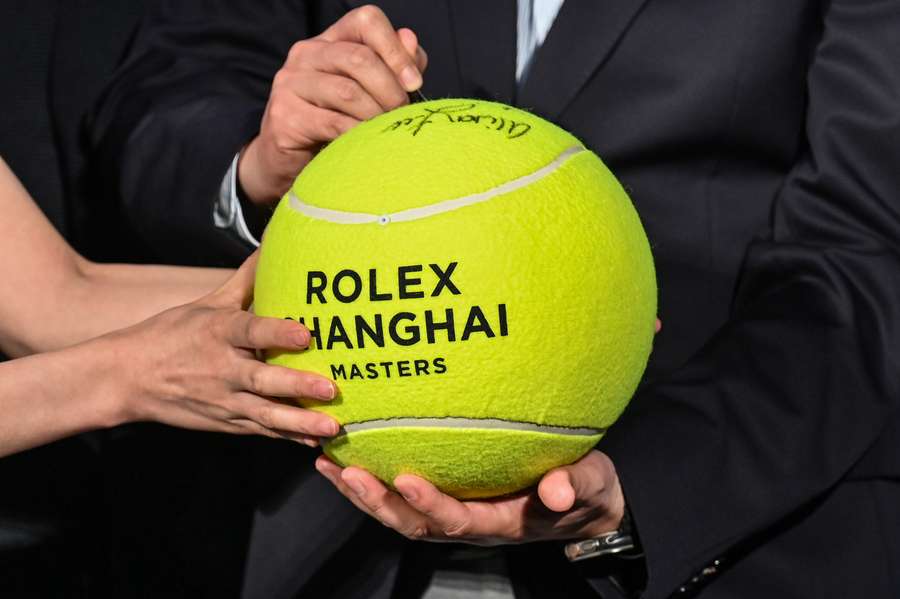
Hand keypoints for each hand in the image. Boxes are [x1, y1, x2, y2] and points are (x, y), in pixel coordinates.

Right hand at [103, 252, 338, 444]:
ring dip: (300, 422)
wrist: (127, 378)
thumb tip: (273, 243)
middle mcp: (222, 368)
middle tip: (330, 388)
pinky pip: (261, 431)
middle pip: (263, 379)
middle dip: (297, 386)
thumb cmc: (172, 334)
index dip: (278, 333)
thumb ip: (247, 280)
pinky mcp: (226, 422)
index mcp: (218, 333)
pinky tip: (314, 442)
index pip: (251, 331)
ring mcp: (225, 400)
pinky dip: (287, 437)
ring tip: (331, 427)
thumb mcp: (208, 304)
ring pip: (266, 414)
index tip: (306, 333)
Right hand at [239, 5, 428, 203]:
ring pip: (348, 92)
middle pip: (360, 58)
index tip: (414, 82)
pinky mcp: (285, 116)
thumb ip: (393, 66)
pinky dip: (358, 136)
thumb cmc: (338, 125)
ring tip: (385, 131)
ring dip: (376, 116)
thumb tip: (409, 40)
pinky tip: (366, 144)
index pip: (365, 22)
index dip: (395, 50)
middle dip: (390, 91)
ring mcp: (291, 83)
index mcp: (330, 41)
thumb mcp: (370, 92)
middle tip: (401, 115)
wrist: (293, 162)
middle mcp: (306, 54)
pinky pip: (334, 124)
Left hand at [316, 450, 624, 544]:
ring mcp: (455, 512)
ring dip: (362, 493)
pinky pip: (403, 497)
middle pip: (414, 523)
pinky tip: (346, 460)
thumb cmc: (586, 490)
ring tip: (328, 465)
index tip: (404, 477)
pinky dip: (371, 483)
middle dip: (377, 502)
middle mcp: (469, 522)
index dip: (430, 503)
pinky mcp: (448, 497)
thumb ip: (576, 486)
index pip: (457, 518)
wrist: (583, 503)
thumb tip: (561, 491)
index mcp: (500, 522)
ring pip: (399, 514)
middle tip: (346, 471)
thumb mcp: (590, 485)